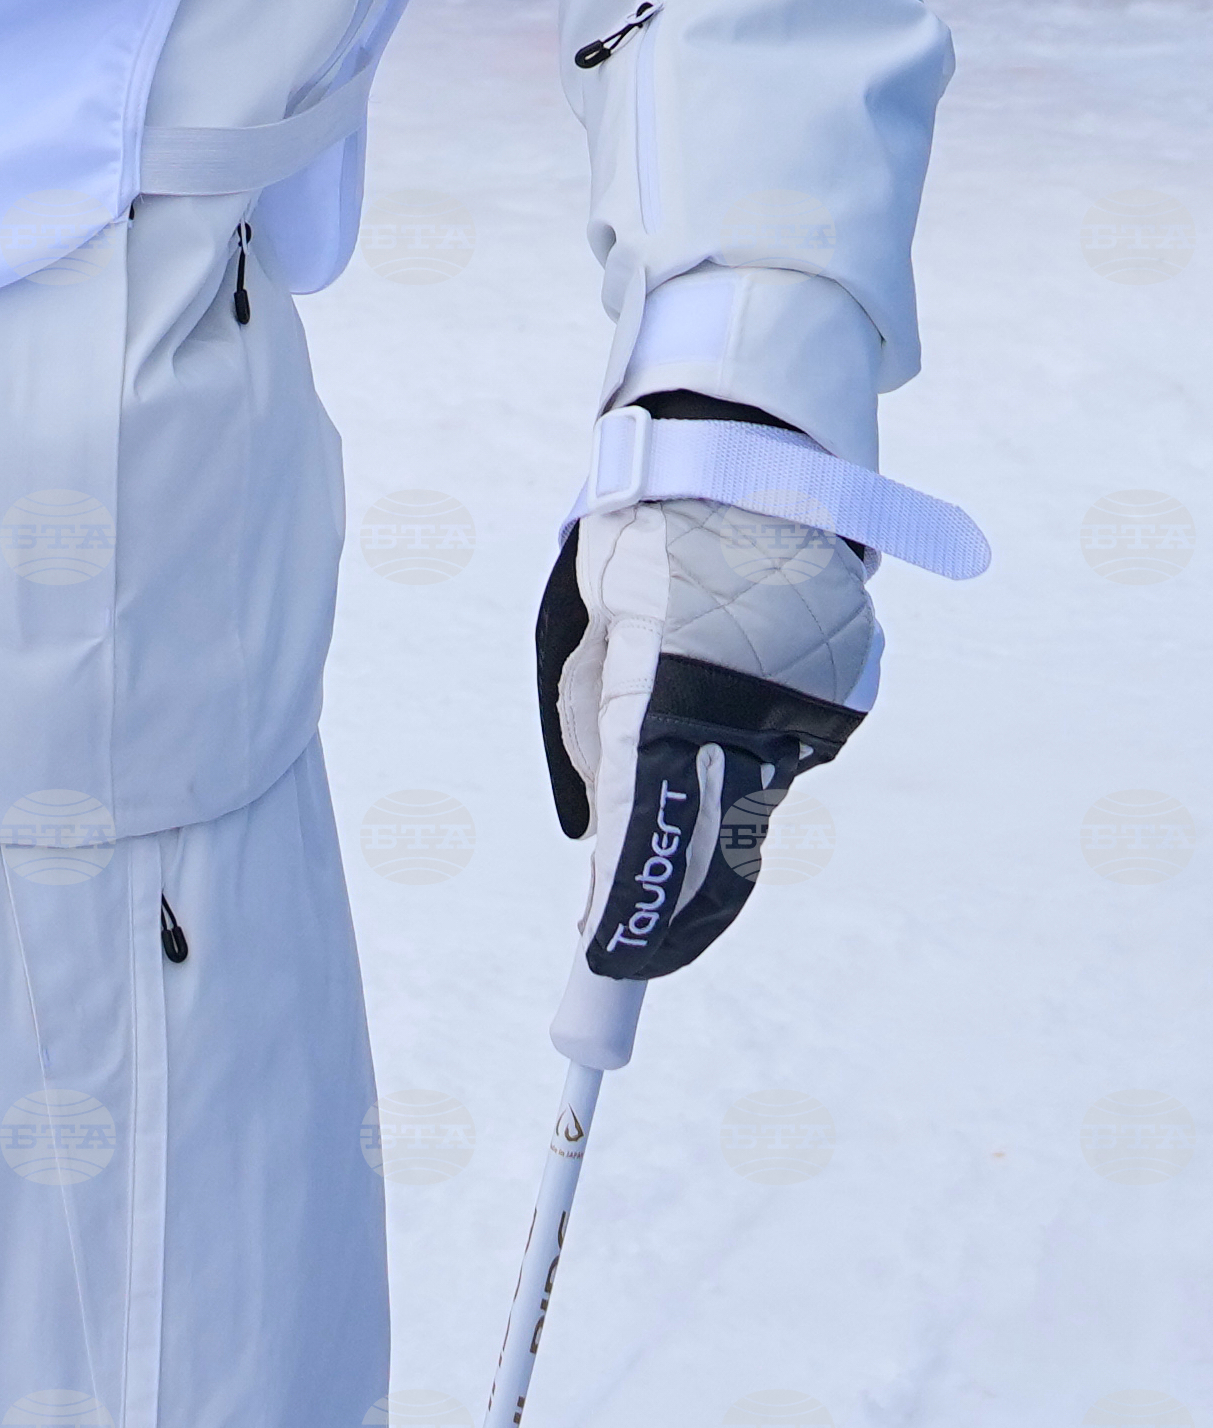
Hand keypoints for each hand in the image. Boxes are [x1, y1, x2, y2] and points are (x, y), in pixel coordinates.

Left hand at [536, 493, 869, 982]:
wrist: (747, 472)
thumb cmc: (639, 548)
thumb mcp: (588, 627)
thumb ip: (590, 728)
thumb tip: (597, 831)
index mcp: (662, 665)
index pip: (640, 809)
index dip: (626, 892)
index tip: (604, 950)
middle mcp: (743, 693)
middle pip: (710, 838)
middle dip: (672, 907)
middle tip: (637, 955)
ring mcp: (802, 698)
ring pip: (750, 807)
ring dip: (712, 840)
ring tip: (669, 870)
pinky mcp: (839, 699)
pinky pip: (782, 764)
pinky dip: (749, 779)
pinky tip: (722, 760)